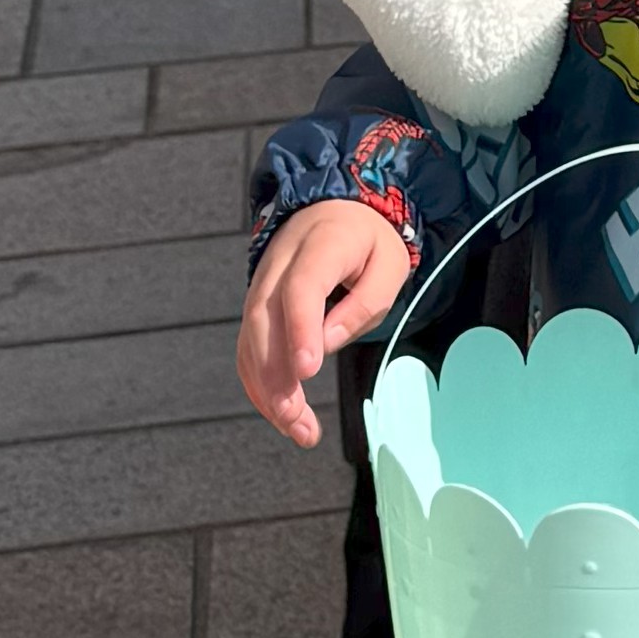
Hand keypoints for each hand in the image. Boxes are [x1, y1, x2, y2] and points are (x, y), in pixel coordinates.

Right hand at [239, 197, 412, 442]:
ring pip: (251, 338)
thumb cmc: (368, 242)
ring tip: (295, 428)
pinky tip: (278, 413)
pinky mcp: (256, 305)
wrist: (333, 210)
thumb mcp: (389, 265)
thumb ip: (364, 304)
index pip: (301, 288)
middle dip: (276, 374)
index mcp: (321, 244)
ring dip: (266, 388)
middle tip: (295, 417)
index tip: (308, 370)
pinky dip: (258, 382)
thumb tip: (327, 344)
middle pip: (266, 319)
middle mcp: (280, 263)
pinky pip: (249, 346)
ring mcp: (261, 283)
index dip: (300, 329)